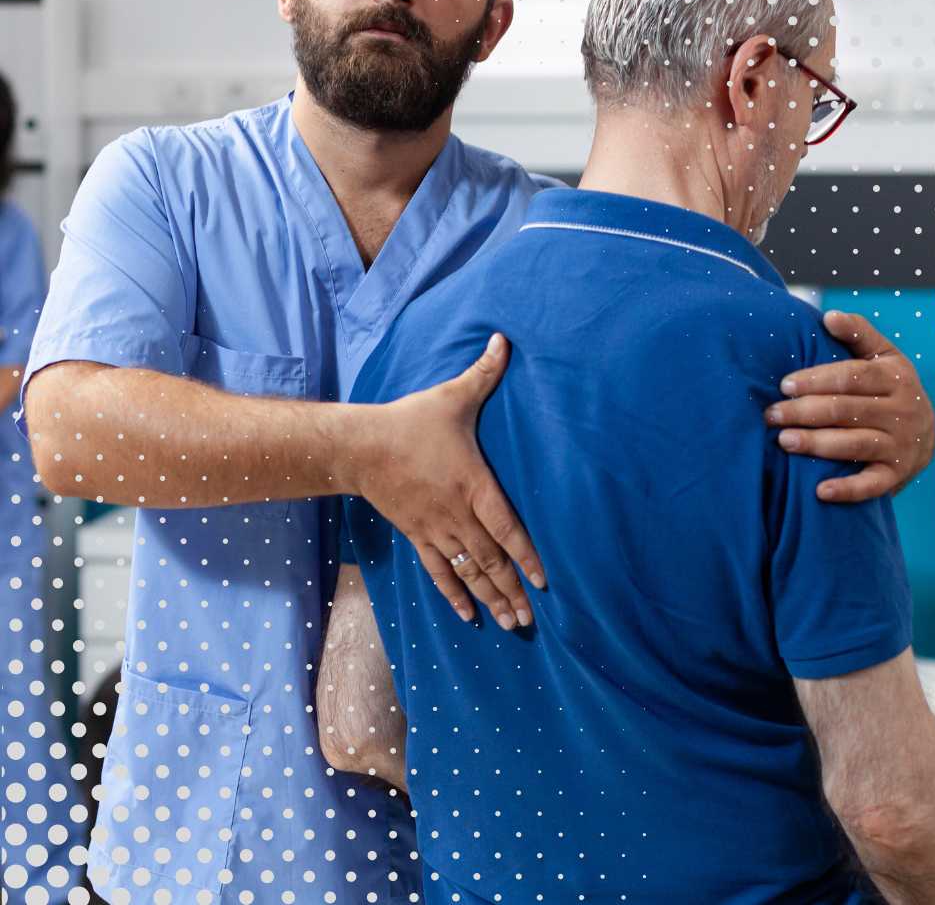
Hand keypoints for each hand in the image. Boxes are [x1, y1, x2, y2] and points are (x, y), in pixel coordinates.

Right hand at [360, 333, 544, 629]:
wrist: (360, 446)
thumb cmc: (412, 422)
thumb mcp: (453, 395)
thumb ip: (484, 371)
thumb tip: (504, 339)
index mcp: (473, 484)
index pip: (507, 527)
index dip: (527, 556)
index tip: (545, 582)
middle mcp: (457, 513)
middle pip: (490, 559)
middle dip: (512, 590)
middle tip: (531, 620)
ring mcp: (436, 528)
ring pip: (468, 571)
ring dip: (490, 598)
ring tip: (511, 624)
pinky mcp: (417, 535)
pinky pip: (439, 571)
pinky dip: (454, 595)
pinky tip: (468, 616)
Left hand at [763, 311, 934, 502]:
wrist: (924, 436)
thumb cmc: (889, 389)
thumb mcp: (883, 356)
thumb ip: (858, 333)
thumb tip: (829, 316)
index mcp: (895, 377)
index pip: (852, 376)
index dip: (817, 380)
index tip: (784, 385)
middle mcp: (902, 411)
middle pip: (847, 410)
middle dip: (805, 412)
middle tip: (771, 414)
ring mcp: (900, 445)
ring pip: (854, 444)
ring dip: (816, 444)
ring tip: (783, 441)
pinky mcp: (896, 475)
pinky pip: (871, 485)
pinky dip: (847, 490)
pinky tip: (819, 491)